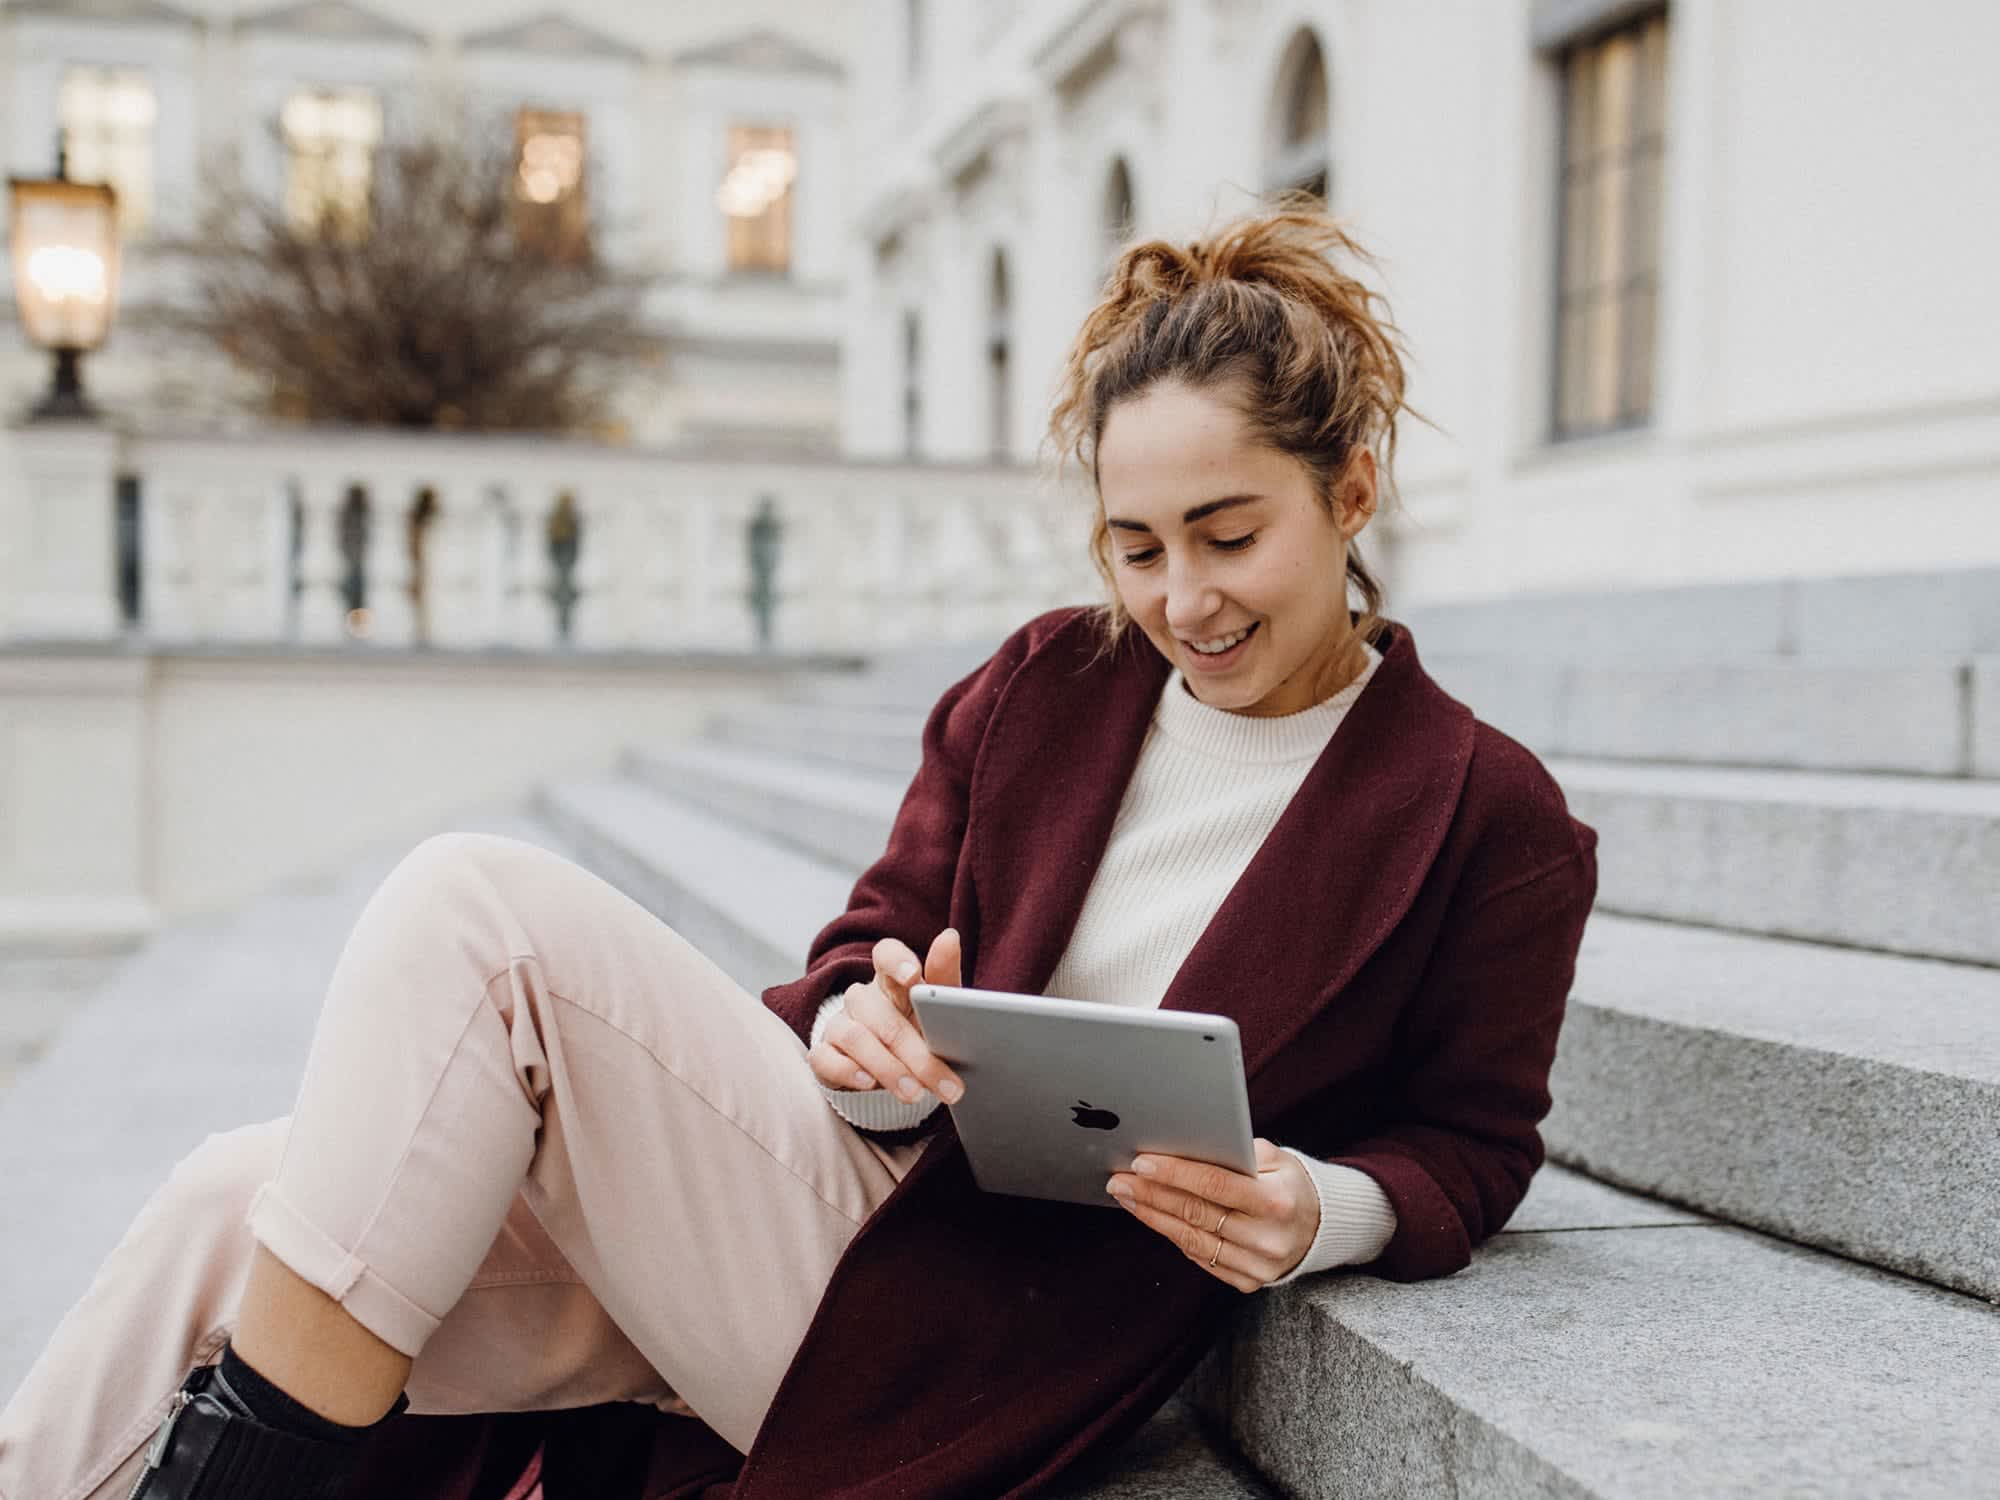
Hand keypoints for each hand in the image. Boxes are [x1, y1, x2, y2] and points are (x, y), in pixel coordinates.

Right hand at [806, 930, 965, 1105]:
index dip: (897, 962)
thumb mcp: (937, 1008)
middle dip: (917, 1054)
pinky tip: (869, 1084)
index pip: (886, 954)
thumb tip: (950, 936)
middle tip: (945, 1083)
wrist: (893, 1069)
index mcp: (891, 979)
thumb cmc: (918, 1029)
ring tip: (915, 1093)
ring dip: (889, 1069)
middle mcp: (862, 998)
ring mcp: (839, 1024)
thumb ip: (944, 977)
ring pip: (857, 1039)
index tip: (914, 976)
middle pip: (883, 1016)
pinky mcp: (823, 1053)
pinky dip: (849, 1072)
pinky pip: (827, 1059)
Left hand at [1106, 1139, 1318, 1292]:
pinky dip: (1173, 1235)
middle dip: (1152, 1194)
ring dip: (1153, 1216)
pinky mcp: (1247, 1282)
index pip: (1214, 1185)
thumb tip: (1185, 1145)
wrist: (1321, 1228)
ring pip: (1192, 1239)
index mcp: (1276, 1201)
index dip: (1174, 1174)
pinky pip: (1200, 1258)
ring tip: (1127, 1196)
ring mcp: (1257, 1266)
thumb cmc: (1290, 1184)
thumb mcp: (1276, 1159)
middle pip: (1196, 1213)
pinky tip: (1153, 1217)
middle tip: (1120, 1179)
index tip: (1141, 1162)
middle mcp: (1267, 1238)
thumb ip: (1237, 1153)